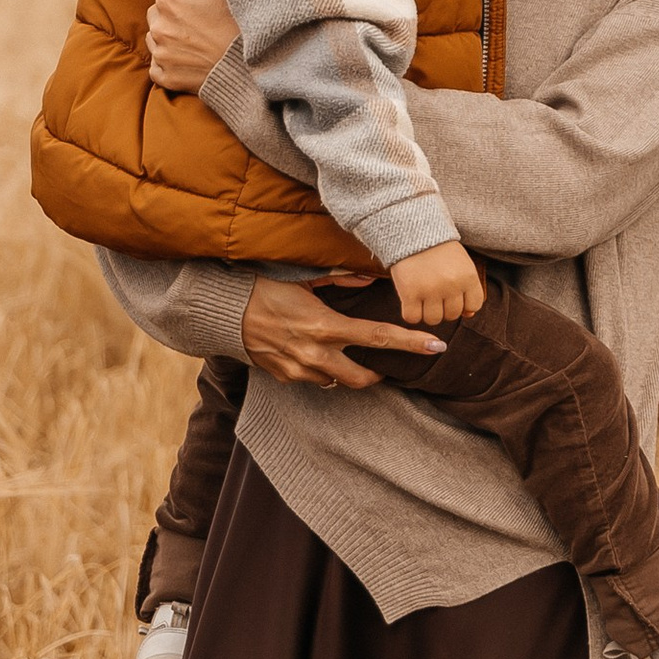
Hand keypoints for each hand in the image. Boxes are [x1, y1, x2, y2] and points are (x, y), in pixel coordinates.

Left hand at [146, 0, 237, 92]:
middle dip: (171, 10)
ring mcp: (161, 54)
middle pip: (156, 11)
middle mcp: (159, 27)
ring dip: (168, 34)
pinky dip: (168, 61)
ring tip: (195, 36)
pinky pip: (157, 65)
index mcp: (169, 1)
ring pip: (155, 37)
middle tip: (197, 16)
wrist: (252, 68)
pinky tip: (189, 57)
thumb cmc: (240, 21)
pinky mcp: (166, 76)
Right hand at [239, 271, 443, 391]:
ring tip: (343, 356)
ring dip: (345, 372)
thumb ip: (338, 279)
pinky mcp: (284, 376)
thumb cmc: (265, 289)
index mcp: (325, 326)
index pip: (378, 338)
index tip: (435, 346)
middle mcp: (315, 353)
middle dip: (378, 375)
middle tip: (384, 367)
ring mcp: (299, 369)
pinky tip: (314, 355)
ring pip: (336, 381)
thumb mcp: (303, 277)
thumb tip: (368, 276)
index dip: (410, 343)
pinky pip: (312, 380)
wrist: (223, 312)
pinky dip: (320, 370)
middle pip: (362, 378)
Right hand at [389, 240, 485, 325]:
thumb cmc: (439, 250)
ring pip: (433, 319)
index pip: (474, 306)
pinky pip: (412, 318)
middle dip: (444, 307)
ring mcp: (430, 290)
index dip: (463, 303)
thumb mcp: (461, 264)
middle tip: (434, 293)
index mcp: (468, 277)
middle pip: (452, 315)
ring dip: (427, 312)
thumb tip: (469, 315)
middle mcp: (452, 285)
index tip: (453, 293)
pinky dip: (411, 313)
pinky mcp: (409, 293)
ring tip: (422, 296)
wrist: (412, 230)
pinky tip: (410, 301)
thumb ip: (469, 289)